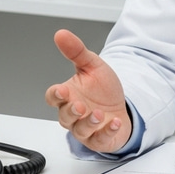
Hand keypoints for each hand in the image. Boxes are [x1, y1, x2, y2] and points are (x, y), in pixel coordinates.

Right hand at [45, 29, 131, 153]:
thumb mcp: (92, 65)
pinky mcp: (99, 139)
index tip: (62, 90)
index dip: (55, 95)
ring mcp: (85, 128)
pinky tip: (115, 123)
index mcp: (69, 95)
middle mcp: (74, 114)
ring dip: (89, 123)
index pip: (53, 97)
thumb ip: (76, 51)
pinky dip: (107, 132)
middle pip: (64, 117)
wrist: (120, 106)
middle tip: (80, 106)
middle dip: (71, 112)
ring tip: (99, 114)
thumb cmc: (102, 89)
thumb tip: (61, 34)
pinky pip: (100, 140)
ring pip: (80, 130)